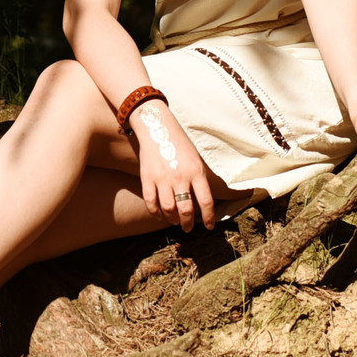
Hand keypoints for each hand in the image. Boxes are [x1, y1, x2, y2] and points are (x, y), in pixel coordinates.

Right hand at [130, 100, 215, 230]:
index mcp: (196, 172)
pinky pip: (151, 203)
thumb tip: (203, 203)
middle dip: (188, 224)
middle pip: (186, 210)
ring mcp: (162, 178)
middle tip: (187, 228)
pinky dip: (156, 213)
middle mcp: (180, 177)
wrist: (157, 127)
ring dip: (172, 219)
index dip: (208, 218)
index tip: (208, 227)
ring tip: (174, 221)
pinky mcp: (147, 178)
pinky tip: (160, 215)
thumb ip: (199, 179)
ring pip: (168, 210)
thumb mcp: (196, 159)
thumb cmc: (179, 144)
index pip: (206, 202)